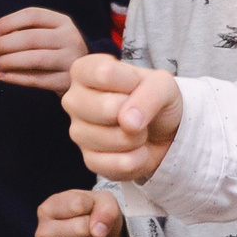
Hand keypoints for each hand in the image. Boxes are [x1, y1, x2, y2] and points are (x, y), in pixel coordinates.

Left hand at [0, 8, 87, 92]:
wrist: (83, 76)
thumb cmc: (54, 51)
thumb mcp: (46, 34)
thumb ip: (22, 32)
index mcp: (62, 22)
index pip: (33, 15)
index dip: (9, 22)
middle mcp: (70, 38)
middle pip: (32, 38)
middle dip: (5, 43)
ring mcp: (71, 61)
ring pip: (35, 59)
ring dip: (9, 61)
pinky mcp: (67, 82)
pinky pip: (38, 80)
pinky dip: (16, 78)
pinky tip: (1, 75)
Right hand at [35, 187, 124, 236]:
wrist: (98, 234)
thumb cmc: (94, 212)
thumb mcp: (102, 199)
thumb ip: (105, 207)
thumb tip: (98, 232)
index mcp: (46, 210)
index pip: (77, 204)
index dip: (91, 205)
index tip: (87, 208)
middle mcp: (44, 234)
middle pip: (81, 227)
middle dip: (96, 226)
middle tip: (91, 226)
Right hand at [62, 53, 182, 181]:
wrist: (163, 130)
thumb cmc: (154, 98)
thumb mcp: (163, 84)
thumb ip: (149, 94)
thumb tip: (128, 122)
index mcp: (84, 71)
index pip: (103, 73)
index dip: (131, 83)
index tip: (136, 86)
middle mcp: (73, 100)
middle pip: (105, 108)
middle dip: (134, 114)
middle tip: (137, 112)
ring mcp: (77, 132)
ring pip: (113, 139)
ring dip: (137, 138)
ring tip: (136, 129)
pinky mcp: (89, 160)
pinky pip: (118, 164)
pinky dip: (137, 159)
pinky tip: (134, 149)